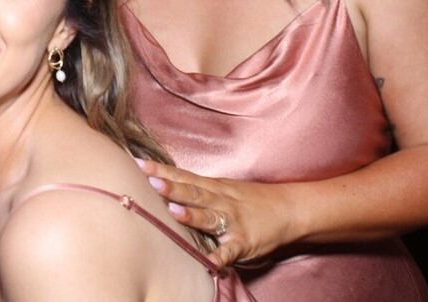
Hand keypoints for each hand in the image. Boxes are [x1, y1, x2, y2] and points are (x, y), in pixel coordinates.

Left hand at [136, 158, 298, 267]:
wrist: (289, 209)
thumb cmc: (248, 199)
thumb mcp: (221, 187)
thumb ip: (194, 187)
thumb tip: (160, 180)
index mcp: (212, 187)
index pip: (182, 176)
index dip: (160, 170)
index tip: (138, 163)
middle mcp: (220, 201)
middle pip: (193, 193)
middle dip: (172, 188)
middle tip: (151, 182)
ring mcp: (233, 222)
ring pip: (210, 217)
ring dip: (192, 215)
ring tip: (173, 212)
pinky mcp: (244, 242)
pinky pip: (230, 251)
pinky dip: (220, 257)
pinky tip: (209, 264)